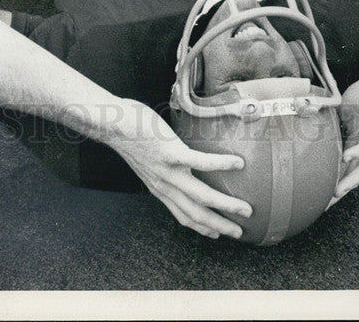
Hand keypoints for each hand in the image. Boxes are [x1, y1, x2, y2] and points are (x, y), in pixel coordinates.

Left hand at [112, 101, 251, 239]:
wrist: (113, 124)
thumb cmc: (129, 135)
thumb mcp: (146, 159)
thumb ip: (162, 164)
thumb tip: (177, 155)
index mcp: (159, 187)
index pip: (182, 215)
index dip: (201, 228)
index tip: (217, 234)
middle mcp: (164, 185)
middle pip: (196, 214)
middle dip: (219, 226)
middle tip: (239, 232)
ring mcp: (168, 171)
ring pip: (202, 197)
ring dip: (226, 206)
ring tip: (245, 209)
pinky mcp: (171, 153)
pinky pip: (202, 162)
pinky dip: (222, 164)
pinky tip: (237, 163)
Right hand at [331, 65, 358, 202]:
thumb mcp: (340, 110)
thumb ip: (328, 120)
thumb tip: (304, 121)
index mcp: (358, 144)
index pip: (346, 168)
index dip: (334, 182)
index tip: (318, 197)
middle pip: (356, 175)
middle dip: (341, 190)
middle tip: (325, 204)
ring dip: (351, 179)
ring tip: (337, 191)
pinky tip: (346, 157)